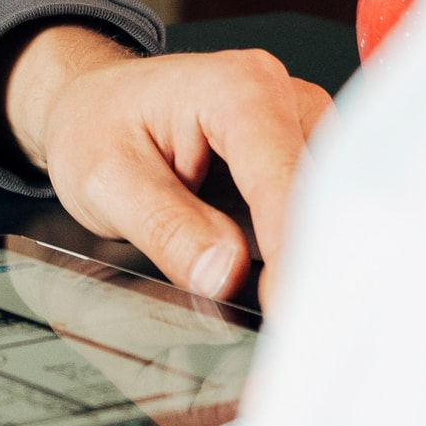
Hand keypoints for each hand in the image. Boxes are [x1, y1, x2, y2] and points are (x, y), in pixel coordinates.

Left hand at [0, 25, 328, 305]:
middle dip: (316, 267)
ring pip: (335, 208)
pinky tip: (293, 293)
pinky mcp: (305, 158)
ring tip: (294, 319)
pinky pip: (322, 212)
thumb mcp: (106, 180)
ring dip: (318, 264)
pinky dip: (310, 256)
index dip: (292, 254)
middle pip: (326, 196)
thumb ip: (166, 228)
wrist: (90, 103)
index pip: (285, 183)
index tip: (286, 312)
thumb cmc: (96, 123)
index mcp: (239, 90)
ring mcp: (303, 127)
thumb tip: (225, 272)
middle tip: (296, 335)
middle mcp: (284, 99)